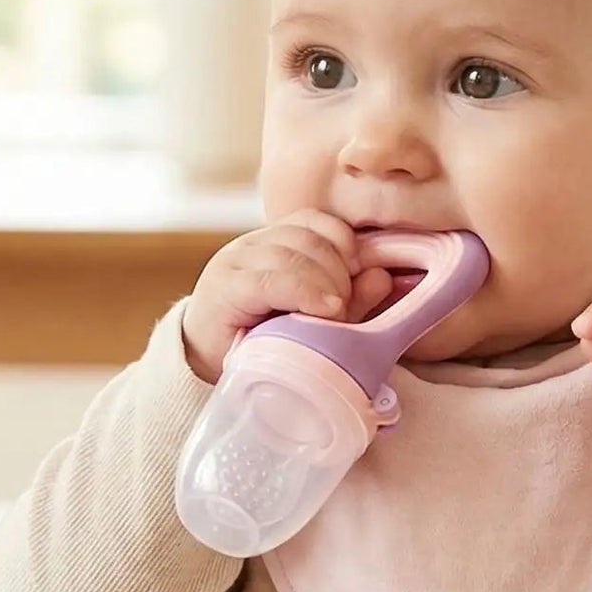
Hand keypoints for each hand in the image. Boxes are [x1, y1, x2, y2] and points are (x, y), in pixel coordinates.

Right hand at [182, 212, 393, 381]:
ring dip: (325, 284)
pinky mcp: (224, 287)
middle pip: (309, 237)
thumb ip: (351, 298)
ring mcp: (235, 262)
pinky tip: (324, 310)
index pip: (314, 221)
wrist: (209, 371)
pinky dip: (304, 293)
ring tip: (334, 316)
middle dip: (338, 271)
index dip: (344, 242)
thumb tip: (383, 275)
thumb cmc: (263, 343)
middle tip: (346, 307)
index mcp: (272, 243)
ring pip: (293, 254)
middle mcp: (251, 245)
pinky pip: (271, 280)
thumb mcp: (315, 318)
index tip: (360, 274)